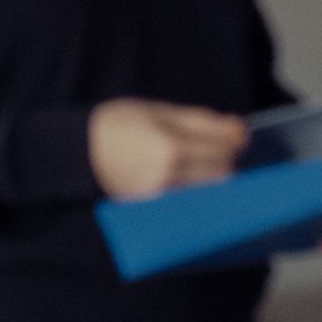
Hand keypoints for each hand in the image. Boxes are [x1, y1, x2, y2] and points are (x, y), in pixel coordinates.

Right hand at [90, 99, 249, 202]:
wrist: (81, 150)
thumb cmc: (120, 124)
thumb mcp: (161, 111)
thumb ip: (203, 120)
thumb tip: (240, 130)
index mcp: (171, 147)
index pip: (223, 150)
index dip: (233, 141)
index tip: (234, 135)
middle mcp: (169, 176)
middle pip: (221, 174)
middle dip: (224, 159)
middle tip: (214, 148)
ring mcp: (162, 197)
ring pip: (208, 192)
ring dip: (212, 177)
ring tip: (199, 164)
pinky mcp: (155, 210)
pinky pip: (190, 203)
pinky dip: (197, 192)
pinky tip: (190, 181)